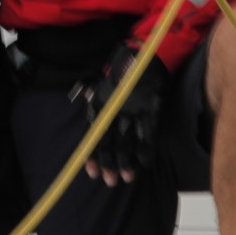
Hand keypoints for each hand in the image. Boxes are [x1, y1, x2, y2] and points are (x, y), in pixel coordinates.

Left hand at [79, 45, 165, 185]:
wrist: (150, 53)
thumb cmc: (125, 67)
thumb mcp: (104, 79)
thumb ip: (94, 94)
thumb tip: (84, 100)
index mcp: (100, 100)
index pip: (92, 132)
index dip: (92, 155)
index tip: (92, 172)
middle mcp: (114, 107)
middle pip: (108, 141)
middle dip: (108, 163)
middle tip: (110, 181)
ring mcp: (133, 108)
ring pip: (126, 141)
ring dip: (125, 162)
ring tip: (125, 178)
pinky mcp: (151, 109)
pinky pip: (147, 135)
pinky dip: (145, 151)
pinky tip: (143, 164)